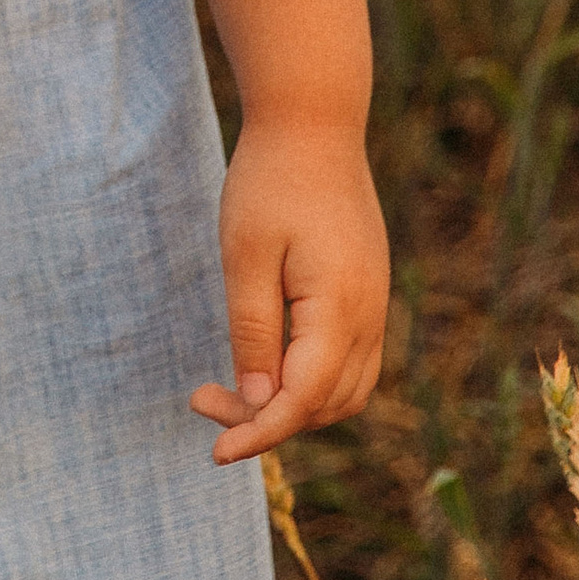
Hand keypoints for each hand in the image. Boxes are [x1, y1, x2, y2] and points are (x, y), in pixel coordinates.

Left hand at [190, 116, 387, 465]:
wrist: (315, 124)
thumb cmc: (270, 182)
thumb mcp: (246, 255)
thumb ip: (253, 332)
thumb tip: (260, 404)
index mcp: (340, 309)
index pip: (303, 401)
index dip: (259, 434)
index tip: (215, 455)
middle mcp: (369, 316)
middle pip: (326, 405)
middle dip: (268, 420)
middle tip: (203, 398)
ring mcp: (375, 306)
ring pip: (345, 391)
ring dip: (293, 407)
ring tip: (231, 389)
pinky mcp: (368, 295)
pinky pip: (351, 363)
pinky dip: (312, 382)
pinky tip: (268, 365)